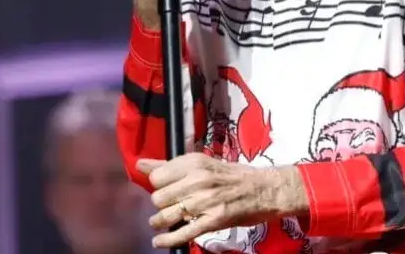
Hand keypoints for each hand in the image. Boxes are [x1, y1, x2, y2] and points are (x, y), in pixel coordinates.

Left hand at [138, 154, 307, 248]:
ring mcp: (205, 201)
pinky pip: (183, 233)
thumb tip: (140, 164)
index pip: (157, 177)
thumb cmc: (232, 176)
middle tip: (171, 206)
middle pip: (158, 198)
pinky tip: (160, 242)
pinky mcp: (213, 221)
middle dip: (161, 205)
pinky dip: (168, 240)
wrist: (265, 189)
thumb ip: (169, 165)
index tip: (166, 189)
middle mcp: (197, 179)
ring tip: (164, 222)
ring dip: (161, 222)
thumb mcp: (201, 164)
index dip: (158, 186)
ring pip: (166, 215)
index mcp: (194, 162)